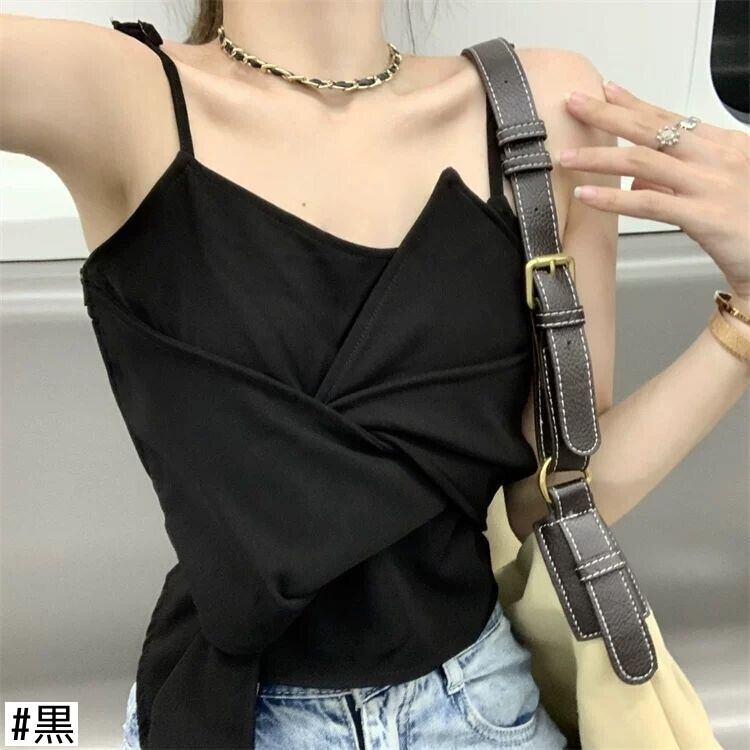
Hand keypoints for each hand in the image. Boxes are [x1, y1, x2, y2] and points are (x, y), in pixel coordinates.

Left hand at [557, 82, 749, 297]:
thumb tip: (636, 178)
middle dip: (608, 114)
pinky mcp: (704, 217)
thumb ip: (676, 181)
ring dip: (599, 157)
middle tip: (575, 103)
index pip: (670, 117)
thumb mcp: (716, 190)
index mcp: (724, 147)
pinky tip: (587, 195)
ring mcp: (710, 186)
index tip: (606, 90)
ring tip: (566, 156)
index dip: (634, 104)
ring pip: (643, 162)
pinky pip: (648, 204)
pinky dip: (612, 198)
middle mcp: (717, 159)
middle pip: (651, 129)